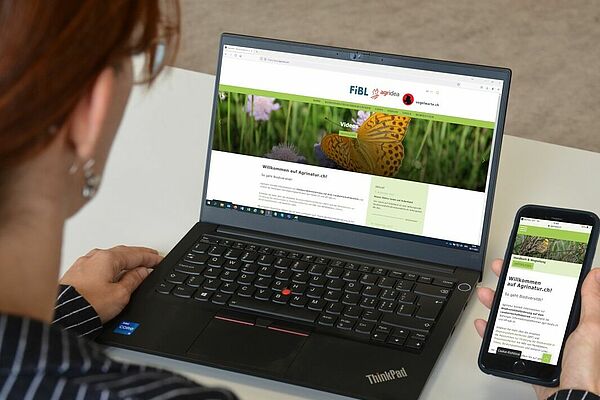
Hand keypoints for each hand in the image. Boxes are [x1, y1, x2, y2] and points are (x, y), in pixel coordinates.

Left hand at [60, 245, 162, 322]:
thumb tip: (142, 272)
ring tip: (134, 265)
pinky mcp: (75, 274)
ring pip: (109, 258)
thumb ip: (134, 280)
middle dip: (138, 255)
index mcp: (107, 258)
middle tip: (151, 258)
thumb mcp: (121, 294)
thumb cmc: (87, 305)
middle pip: (123, 252)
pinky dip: (111, 266)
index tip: (159, 260)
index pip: (135, 255)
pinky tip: (113, 273)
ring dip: (124, 260)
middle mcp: (94, 257)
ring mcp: (83, 264)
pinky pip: (98, 264)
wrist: (62, 316)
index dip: (150, 258)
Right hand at [474, 259, 599, 398]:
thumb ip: (591, 302)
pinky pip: (502, 340)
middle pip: (526, 299)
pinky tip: (485, 324)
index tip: (525, 261)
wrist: (570, 398)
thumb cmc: (586, 369)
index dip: (536, 273)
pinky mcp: (524, 355)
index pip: (549, 289)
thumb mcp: (592, 330)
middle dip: (510, 282)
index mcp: (568, 319)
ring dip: (496, 303)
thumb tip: (595, 276)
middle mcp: (550, 328)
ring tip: (487, 294)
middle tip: (500, 269)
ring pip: (511, 316)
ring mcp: (535, 341)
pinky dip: (490, 332)